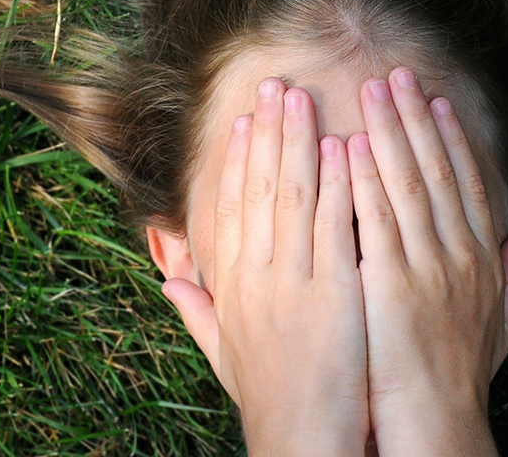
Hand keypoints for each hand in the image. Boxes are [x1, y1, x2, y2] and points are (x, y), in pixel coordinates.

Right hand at [163, 78, 368, 455]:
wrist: (300, 439)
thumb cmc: (268, 396)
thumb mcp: (224, 351)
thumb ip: (196, 308)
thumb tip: (167, 275)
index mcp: (232, 286)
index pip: (230, 209)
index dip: (237, 161)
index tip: (244, 122)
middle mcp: (256, 275)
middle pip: (258, 189)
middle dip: (267, 133)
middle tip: (274, 85)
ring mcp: (292, 280)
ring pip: (292, 196)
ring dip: (297, 141)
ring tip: (300, 97)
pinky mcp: (332, 292)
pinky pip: (330, 225)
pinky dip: (334, 183)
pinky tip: (340, 146)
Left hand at [347, 67, 507, 456]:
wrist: (436, 422)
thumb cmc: (461, 374)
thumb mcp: (502, 321)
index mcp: (481, 258)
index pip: (464, 183)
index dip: (450, 138)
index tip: (435, 101)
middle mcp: (459, 253)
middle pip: (435, 171)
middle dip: (415, 118)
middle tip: (396, 73)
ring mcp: (427, 267)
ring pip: (407, 184)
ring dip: (390, 132)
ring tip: (372, 90)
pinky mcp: (392, 284)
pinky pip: (377, 220)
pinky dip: (365, 179)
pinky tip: (352, 145)